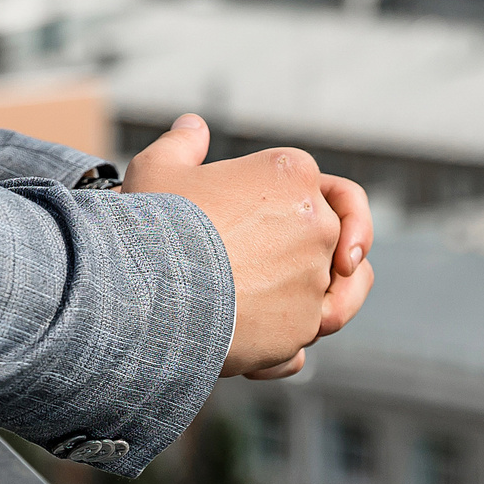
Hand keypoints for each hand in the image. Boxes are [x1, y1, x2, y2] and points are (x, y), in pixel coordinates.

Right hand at [126, 114, 367, 377]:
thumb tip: (193, 127)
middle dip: (318, 257)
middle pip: (338, 241)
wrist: (145, 290)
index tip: (292, 221)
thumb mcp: (158, 169)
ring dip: (326, 303)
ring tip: (309, 314)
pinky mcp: (302, 326)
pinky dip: (286, 343)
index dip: (311, 207)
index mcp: (293, 174)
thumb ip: (182, 145)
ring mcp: (314, 277)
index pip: (329, 189)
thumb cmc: (152, 226)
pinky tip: (257, 356)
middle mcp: (316, 223)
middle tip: (290, 276)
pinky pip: (305, 334)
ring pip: (337, 295)